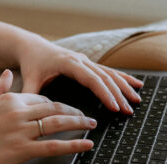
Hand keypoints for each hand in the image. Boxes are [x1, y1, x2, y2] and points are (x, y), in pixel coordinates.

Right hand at [0, 70, 96, 163]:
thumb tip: (5, 73)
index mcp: (10, 99)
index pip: (43, 99)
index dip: (58, 105)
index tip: (68, 110)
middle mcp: (18, 112)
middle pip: (55, 109)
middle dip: (75, 112)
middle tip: (88, 116)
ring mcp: (20, 131)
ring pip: (58, 123)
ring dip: (79, 124)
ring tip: (92, 125)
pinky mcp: (20, 150)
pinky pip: (53, 146)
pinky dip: (73, 145)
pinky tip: (86, 144)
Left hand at [17, 39, 142, 114]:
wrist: (35, 48)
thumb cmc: (33, 63)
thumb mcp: (29, 79)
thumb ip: (31, 94)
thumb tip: (31, 113)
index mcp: (68, 63)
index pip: (92, 79)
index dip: (105, 93)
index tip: (115, 106)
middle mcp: (81, 60)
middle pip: (105, 77)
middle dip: (119, 94)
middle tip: (129, 110)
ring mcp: (88, 61)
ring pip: (110, 74)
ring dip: (125, 86)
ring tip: (137, 99)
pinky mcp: (91, 64)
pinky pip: (110, 71)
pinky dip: (124, 78)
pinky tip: (137, 84)